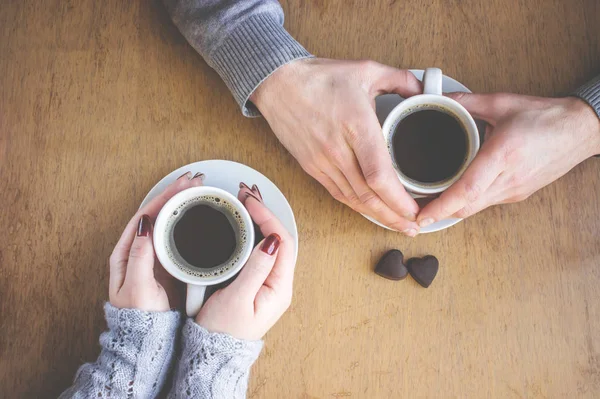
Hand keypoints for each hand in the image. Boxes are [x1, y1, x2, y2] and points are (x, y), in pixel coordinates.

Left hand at [109, 172, 203, 310]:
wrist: (149, 340)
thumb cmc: (140, 317)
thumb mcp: (138, 287)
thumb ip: (140, 256)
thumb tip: (144, 225)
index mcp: (126, 253)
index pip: (145, 216)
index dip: (163, 198)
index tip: (181, 186)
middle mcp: (139, 251)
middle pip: (157, 215)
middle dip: (175, 195)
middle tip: (194, 182)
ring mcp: (155, 257)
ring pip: (168, 224)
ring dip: (182, 206)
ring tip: (197, 191)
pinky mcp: (168, 265)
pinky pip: (177, 237)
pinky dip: (188, 224)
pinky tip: (198, 217)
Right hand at [195, 184, 295, 339]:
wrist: (213, 352)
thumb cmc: (224, 331)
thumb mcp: (238, 298)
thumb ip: (256, 268)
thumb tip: (272, 240)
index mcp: (279, 287)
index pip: (283, 243)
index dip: (268, 218)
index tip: (250, 203)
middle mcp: (278, 283)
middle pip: (279, 239)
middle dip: (264, 213)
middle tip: (246, 195)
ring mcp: (268, 281)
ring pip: (270, 242)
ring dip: (259, 220)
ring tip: (244, 202)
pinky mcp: (255, 281)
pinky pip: (259, 250)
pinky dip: (251, 232)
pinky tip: (241, 222)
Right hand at [251, 58, 421, 235]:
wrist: (278, 83)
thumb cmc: (318, 78)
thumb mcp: (366, 69)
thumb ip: (401, 79)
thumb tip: (424, 89)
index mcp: (356, 127)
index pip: (379, 176)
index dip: (398, 200)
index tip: (415, 210)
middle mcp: (338, 150)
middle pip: (368, 196)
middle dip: (393, 217)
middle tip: (414, 227)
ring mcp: (322, 161)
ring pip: (353, 199)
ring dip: (376, 216)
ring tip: (398, 223)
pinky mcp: (311, 167)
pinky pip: (337, 193)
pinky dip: (356, 206)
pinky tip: (370, 211)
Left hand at [417, 93, 599, 225]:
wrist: (581, 130)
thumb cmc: (546, 117)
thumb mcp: (503, 103)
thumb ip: (466, 102)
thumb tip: (439, 100)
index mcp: (503, 155)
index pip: (466, 190)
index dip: (441, 206)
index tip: (421, 215)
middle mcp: (509, 179)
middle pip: (466, 207)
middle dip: (438, 213)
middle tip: (415, 211)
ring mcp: (515, 190)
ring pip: (476, 208)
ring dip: (452, 208)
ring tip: (430, 203)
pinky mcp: (518, 194)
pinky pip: (486, 203)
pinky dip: (468, 202)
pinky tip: (456, 193)